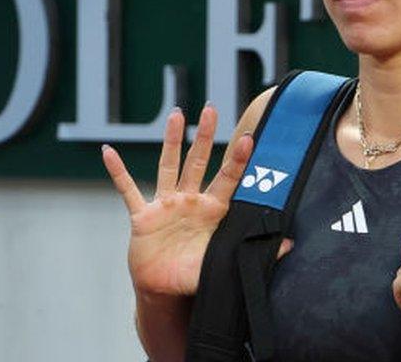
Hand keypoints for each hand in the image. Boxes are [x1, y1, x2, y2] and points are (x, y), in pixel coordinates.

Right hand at [102, 104, 292, 298]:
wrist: (163, 291)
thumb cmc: (194, 275)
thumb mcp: (225, 264)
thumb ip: (254, 250)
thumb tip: (292, 244)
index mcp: (212, 211)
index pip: (228, 180)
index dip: (238, 160)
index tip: (249, 138)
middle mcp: (189, 201)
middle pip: (198, 161)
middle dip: (205, 136)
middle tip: (211, 109)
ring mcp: (165, 206)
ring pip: (169, 166)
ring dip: (172, 141)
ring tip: (176, 115)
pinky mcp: (143, 217)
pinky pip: (128, 190)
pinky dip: (118, 172)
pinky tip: (109, 153)